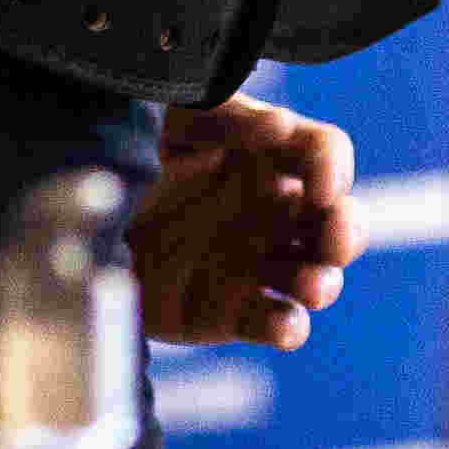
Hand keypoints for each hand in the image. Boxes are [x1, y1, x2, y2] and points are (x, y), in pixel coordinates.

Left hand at [128, 98, 361, 348]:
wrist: (101, 223)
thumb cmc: (151, 162)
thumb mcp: (183, 125)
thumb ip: (230, 120)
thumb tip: (281, 124)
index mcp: (274, 159)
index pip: (325, 154)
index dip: (334, 168)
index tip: (321, 185)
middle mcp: (279, 213)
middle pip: (339, 222)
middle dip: (347, 232)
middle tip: (333, 239)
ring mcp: (263, 263)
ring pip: (318, 277)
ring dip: (324, 283)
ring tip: (310, 286)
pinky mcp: (240, 310)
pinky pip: (280, 323)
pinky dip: (289, 328)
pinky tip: (283, 326)